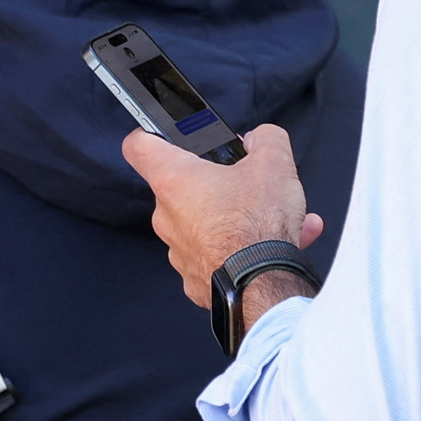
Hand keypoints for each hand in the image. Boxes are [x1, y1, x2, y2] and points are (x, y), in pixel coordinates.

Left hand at [120, 123, 321, 312]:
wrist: (263, 285)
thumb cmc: (257, 227)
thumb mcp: (274, 163)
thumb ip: (267, 139)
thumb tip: (262, 139)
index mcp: (174, 180)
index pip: (139, 146)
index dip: (152, 134)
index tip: (165, 136)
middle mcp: (167, 216)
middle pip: (184, 188)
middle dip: (218, 182)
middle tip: (249, 183)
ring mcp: (178, 251)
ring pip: (207, 223)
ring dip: (238, 218)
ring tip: (281, 219)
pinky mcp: (195, 279)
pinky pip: (218, 254)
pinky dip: (242, 248)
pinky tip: (279, 245)